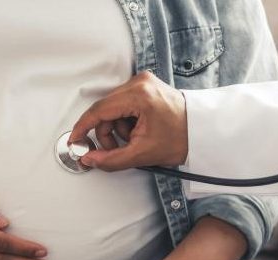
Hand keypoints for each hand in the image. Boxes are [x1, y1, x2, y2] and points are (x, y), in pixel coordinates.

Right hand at [69, 71, 187, 170]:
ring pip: (112, 108)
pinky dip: (125, 120)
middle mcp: (140, 82)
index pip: (99, 110)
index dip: (83, 128)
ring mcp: (143, 82)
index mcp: (139, 95)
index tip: (75, 140)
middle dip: (107, 133)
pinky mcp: (145, 86)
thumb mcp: (143, 154)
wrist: (202, 132)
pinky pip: (122, 104)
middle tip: (118, 149)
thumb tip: (89, 159)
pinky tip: (138, 130)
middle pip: (104, 109)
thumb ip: (111, 159)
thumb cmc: (181, 138)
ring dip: (117, 128)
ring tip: (135, 139)